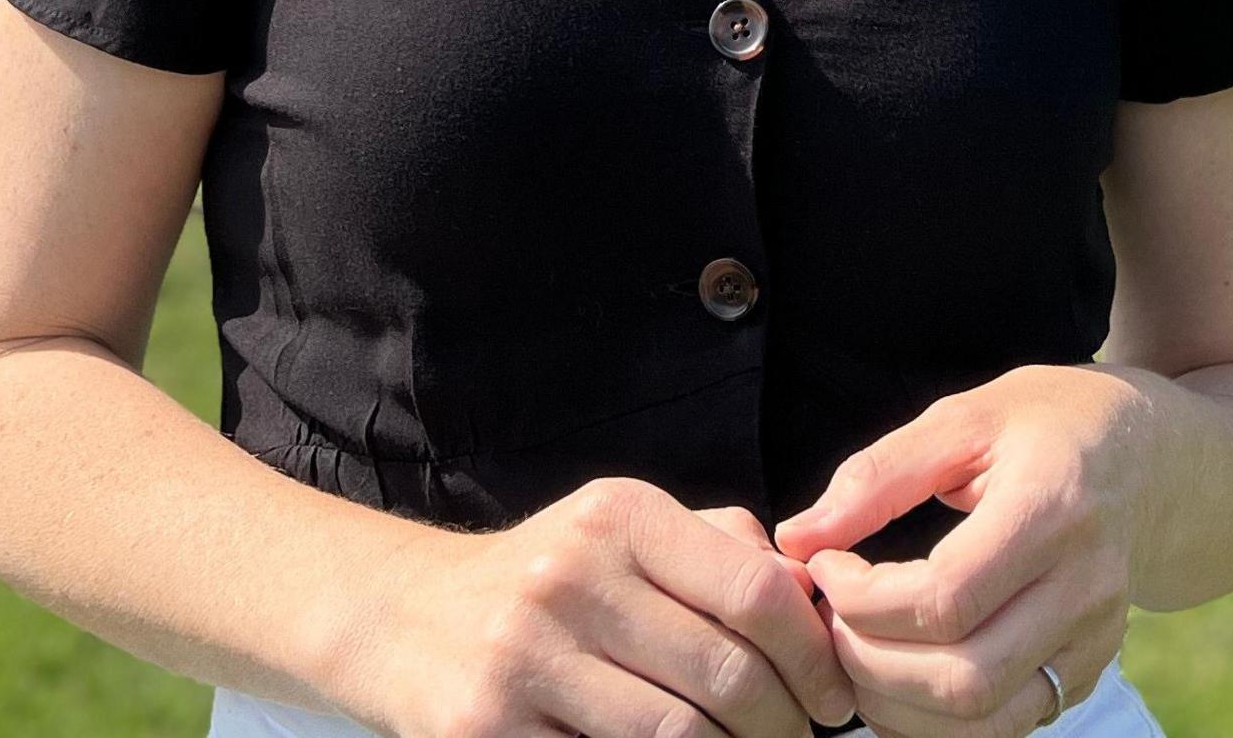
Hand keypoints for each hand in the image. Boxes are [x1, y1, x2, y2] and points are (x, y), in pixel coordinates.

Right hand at [340, 476, 857, 737]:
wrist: (398, 617)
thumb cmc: (545, 580)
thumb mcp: (621, 534)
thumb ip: (721, 552)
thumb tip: (817, 600)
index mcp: (618, 517)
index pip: (758, 591)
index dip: (814, 657)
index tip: (834, 699)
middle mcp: (569, 576)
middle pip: (728, 676)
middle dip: (784, 727)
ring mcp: (523, 656)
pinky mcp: (485, 729)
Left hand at [770, 367, 1154, 735]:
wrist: (1151, 458)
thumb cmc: (1046, 426)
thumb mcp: (965, 419)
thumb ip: (878, 476)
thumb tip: (798, 537)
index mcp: (1054, 509)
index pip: (946, 599)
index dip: (862, 598)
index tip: (822, 565)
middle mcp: (1086, 587)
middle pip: (964, 678)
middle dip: (869, 663)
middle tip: (827, 619)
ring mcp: (1095, 640)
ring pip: (985, 720)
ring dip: (897, 705)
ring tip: (853, 651)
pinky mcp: (1088, 671)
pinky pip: (1007, 725)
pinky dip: (938, 720)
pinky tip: (898, 673)